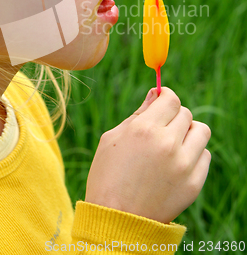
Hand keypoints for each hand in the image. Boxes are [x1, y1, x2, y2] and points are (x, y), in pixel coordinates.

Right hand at [85, 87, 210, 223]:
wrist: (115, 220)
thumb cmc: (108, 175)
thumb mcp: (113, 138)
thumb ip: (138, 113)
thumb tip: (156, 93)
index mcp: (145, 129)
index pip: (170, 98)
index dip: (166, 96)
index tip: (163, 101)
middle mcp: (167, 144)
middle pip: (185, 113)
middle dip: (173, 116)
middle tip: (162, 128)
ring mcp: (183, 165)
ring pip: (201, 131)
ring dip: (189, 132)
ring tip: (174, 143)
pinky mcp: (194, 183)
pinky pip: (205, 156)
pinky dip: (194, 154)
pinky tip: (177, 162)